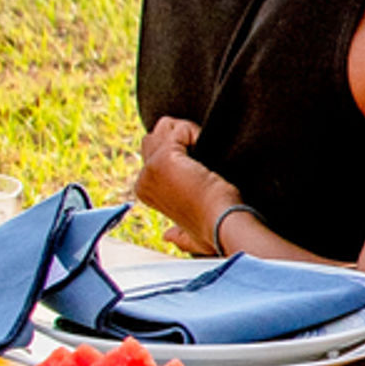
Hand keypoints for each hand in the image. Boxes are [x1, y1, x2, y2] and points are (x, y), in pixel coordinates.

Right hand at [134, 115, 235, 251]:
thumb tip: (169, 237)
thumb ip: (178, 235)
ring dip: (187, 132)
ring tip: (204, 152)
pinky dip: (196, 133)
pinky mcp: (165, 158)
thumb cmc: (213, 230)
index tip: (198, 167)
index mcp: (144, 191)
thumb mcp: (190, 234)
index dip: (180, 150)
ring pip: (164, 128)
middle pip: (155, 136)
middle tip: (201, 156)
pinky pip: (179, 129)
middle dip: (179, 136)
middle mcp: (142, 179)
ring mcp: (151, 168)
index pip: (154, 152)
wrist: (222, 225)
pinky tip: (206, 150)